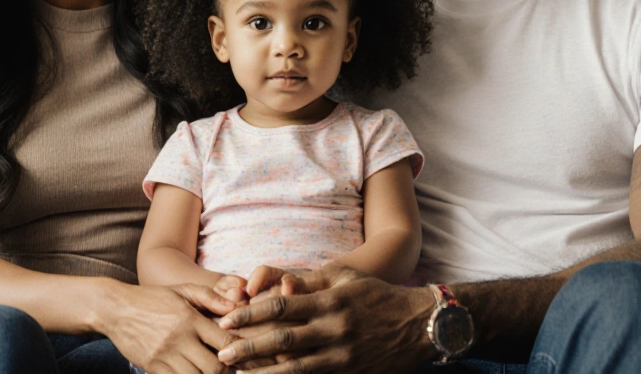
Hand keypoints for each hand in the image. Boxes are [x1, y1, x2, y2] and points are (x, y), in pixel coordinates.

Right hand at [106, 283, 239, 373]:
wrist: (115, 309)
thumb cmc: (153, 298)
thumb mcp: (182, 290)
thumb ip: (210, 297)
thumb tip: (236, 307)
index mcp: (190, 319)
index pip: (224, 341)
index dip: (237, 349)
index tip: (240, 349)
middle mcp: (178, 339)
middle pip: (214, 367)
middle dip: (226, 370)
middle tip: (229, 366)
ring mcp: (164, 356)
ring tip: (210, 370)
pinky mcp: (152, 368)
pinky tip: (192, 372)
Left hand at [217, 266, 437, 373]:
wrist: (419, 324)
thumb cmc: (375, 294)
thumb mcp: (345, 276)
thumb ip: (310, 279)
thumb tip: (276, 281)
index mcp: (330, 300)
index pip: (281, 306)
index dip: (250, 313)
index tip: (226, 319)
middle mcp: (335, 329)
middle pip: (283, 339)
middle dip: (248, 347)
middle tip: (222, 353)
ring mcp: (343, 355)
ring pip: (296, 368)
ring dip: (264, 373)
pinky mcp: (350, 373)